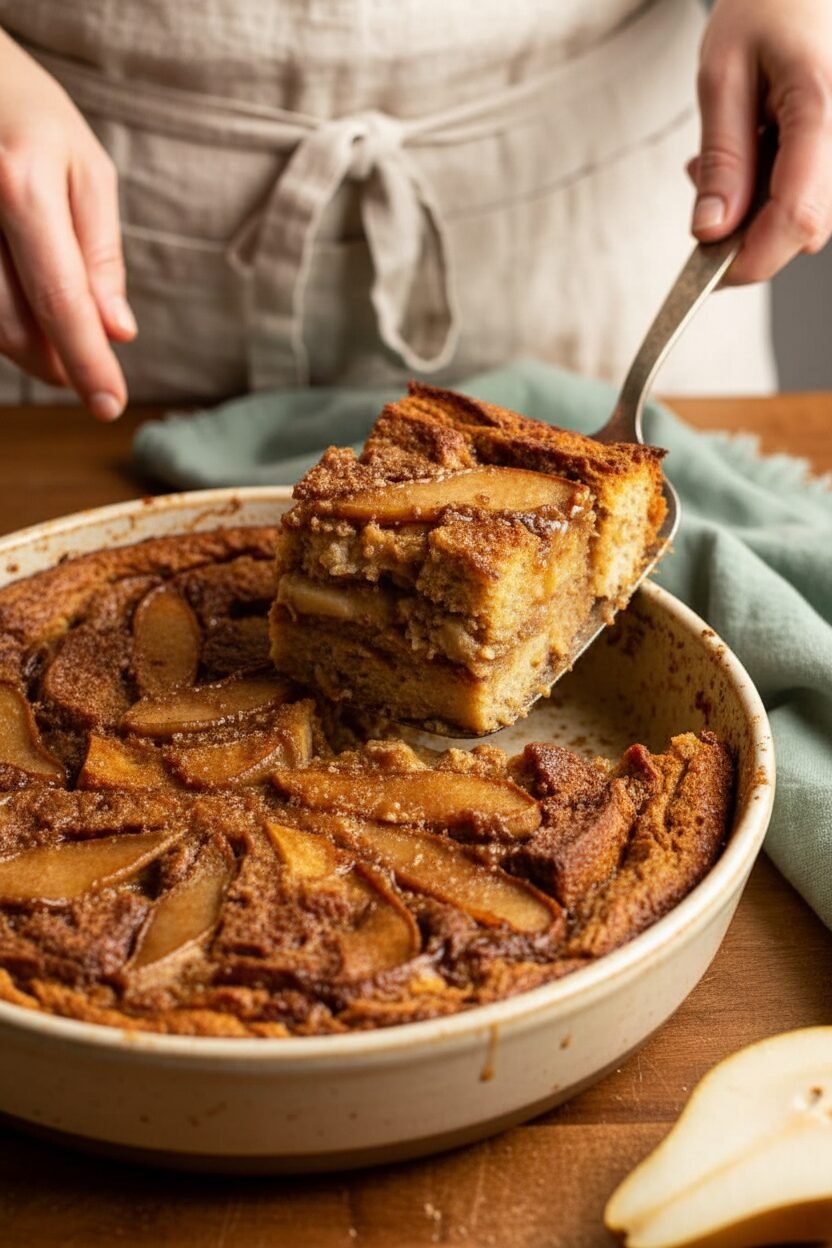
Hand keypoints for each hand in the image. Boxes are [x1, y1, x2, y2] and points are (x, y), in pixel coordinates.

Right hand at [0, 30, 134, 418]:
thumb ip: (100, 255)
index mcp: (19, 184)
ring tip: (60, 339)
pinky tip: (23, 308)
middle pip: (12, 325)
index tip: (110, 406)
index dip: (87, 362)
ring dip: (27, 348)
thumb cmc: (28, 116)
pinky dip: (3, 321)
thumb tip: (117, 332)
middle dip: (56, 362)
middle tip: (88, 369)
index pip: (60, 300)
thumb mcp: (86, 171)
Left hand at [692, 0, 831, 283]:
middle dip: (746, 232)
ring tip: (732, 152)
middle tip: (703, 183)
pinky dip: (774, 193)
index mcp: (821, 108)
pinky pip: (813, 197)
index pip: (797, 216)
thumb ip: (721, 159)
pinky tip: (757, 151)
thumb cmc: (768, 7)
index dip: (750, 259)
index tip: (707, 273)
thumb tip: (711, 233)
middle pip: (805, 228)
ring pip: (808, 219)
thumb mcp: (722, 75)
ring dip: (757, 211)